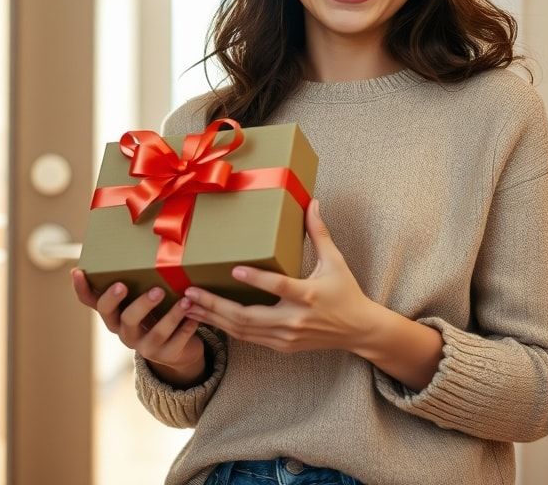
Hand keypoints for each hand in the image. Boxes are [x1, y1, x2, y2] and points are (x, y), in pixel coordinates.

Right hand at [70, 267, 204, 375]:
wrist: (178, 348)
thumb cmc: (157, 312)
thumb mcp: (142, 296)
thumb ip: (136, 278)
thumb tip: (134, 239)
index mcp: (114, 314)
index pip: (91, 302)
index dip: (82, 288)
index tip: (78, 272)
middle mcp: (124, 332)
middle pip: (124, 319)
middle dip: (140, 304)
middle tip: (156, 289)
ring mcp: (145, 347)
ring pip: (155, 333)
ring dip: (171, 316)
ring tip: (185, 300)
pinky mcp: (166, 356)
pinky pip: (176, 342)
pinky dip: (186, 328)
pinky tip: (196, 316)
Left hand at [181, 198, 379, 354]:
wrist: (359, 331)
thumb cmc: (346, 292)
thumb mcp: (335, 261)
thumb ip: (320, 233)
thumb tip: (313, 202)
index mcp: (309, 295)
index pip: (279, 286)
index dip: (257, 279)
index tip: (234, 269)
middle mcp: (295, 319)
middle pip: (249, 316)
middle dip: (216, 305)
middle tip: (191, 292)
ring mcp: (287, 336)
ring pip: (244, 330)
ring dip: (214, 318)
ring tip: (189, 306)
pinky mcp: (282, 346)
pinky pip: (249, 338)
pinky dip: (227, 328)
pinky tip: (209, 318)